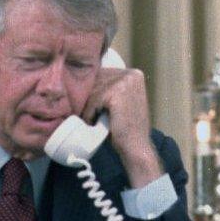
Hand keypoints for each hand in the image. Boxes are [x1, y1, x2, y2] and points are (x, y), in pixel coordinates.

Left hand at [81, 67, 162, 187]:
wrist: (135, 146)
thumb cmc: (124, 127)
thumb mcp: (120, 101)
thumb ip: (109, 87)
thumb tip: (83, 78)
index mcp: (134, 73)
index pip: (102, 73)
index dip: (93, 90)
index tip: (90, 105)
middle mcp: (131, 74)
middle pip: (96, 80)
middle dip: (89, 98)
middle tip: (89, 114)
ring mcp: (125, 82)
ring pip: (93, 90)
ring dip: (88, 107)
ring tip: (92, 119)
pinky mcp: (116, 93)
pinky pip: (93, 100)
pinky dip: (89, 113)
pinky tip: (94, 122)